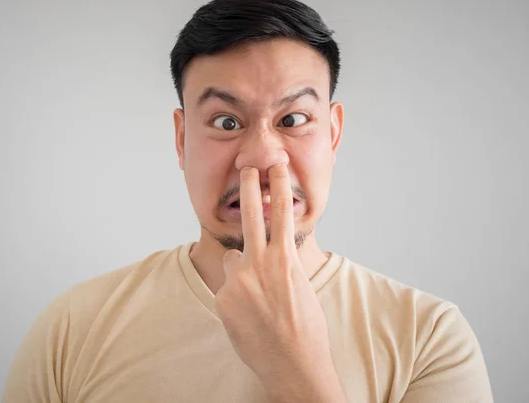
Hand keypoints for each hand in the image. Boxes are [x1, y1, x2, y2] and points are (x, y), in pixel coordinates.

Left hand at [215, 164, 336, 394]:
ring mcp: (239, 280)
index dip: (279, 186)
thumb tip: (269, 255)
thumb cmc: (305, 327)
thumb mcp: (301, 286)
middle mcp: (261, 264)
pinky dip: (234, 296)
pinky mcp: (223, 298)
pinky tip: (247, 315)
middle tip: (247, 167)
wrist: (292, 363)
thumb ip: (282, 264)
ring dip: (241, 270)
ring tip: (256, 298)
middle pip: (252, 215)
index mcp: (285, 259)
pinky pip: (226, 287)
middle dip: (250, 187)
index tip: (276, 166)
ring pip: (233, 259)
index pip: (282, 213)